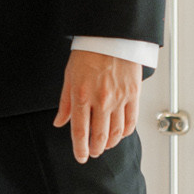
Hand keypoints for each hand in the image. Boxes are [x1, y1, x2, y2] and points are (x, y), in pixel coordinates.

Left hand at [53, 47, 141, 163]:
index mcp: (81, 95)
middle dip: (95, 149)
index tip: (80, 157)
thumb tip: (59, 122)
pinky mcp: (133, 94)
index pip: (80, 131)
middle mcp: (101, 100)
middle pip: (99, 136)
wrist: (110, 36)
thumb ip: (65, 103)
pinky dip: (125, 132)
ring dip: (110, 144)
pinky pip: (131, 121)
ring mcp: (119, 98)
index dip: (80, 149)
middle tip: (93, 153)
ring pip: (116, 132)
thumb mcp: (69, 77)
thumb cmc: (88, 53)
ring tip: (105, 146)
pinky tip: (119, 134)